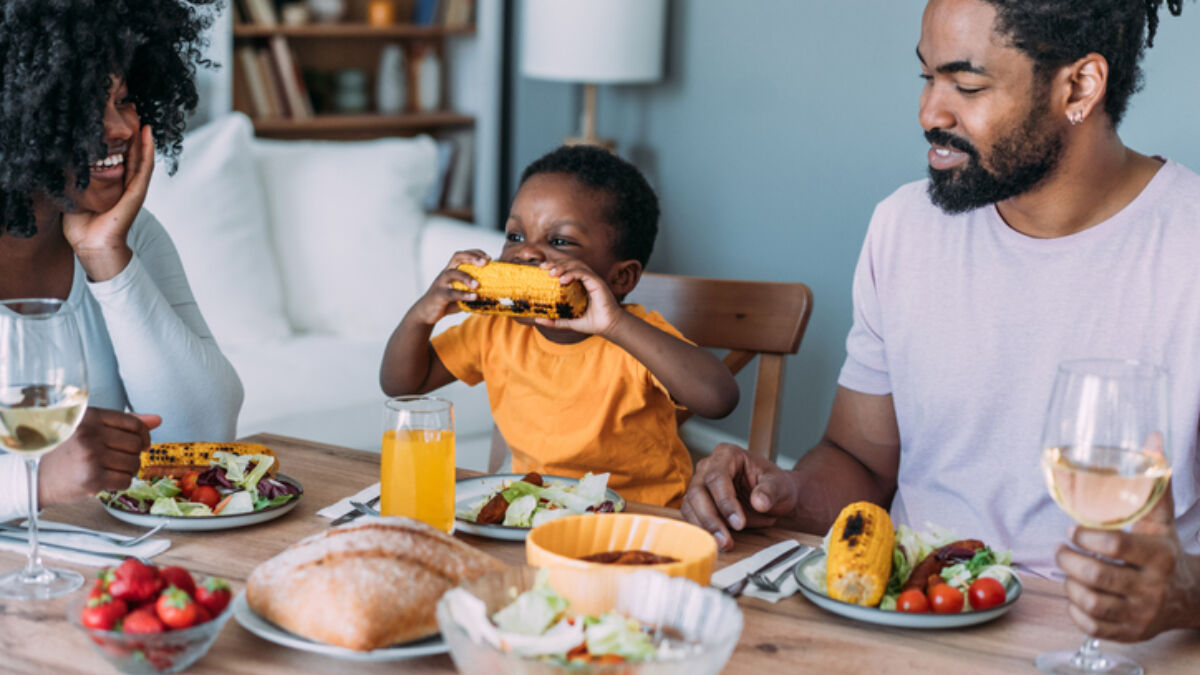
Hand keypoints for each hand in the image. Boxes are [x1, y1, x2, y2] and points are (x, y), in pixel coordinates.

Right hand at [37, 409, 161, 504]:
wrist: (35, 478)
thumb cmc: (64, 452)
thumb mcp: (89, 428)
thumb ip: (123, 423)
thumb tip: (157, 420)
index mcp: (89, 417)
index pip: (133, 423)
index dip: (144, 435)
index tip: (143, 443)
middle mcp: (90, 434)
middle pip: (136, 444)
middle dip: (133, 455)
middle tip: (117, 459)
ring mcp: (91, 456)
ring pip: (134, 464)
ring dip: (127, 470)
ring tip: (109, 469)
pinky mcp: (92, 478)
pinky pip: (126, 481)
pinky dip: (121, 483)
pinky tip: (105, 479)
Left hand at [62, 125, 154, 281]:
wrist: (92, 246)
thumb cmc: (82, 226)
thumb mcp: (75, 194)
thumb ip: (74, 178)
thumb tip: (60, 159)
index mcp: (113, 186)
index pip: (118, 158)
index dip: (118, 141)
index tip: (114, 122)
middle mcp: (126, 185)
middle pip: (132, 154)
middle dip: (132, 135)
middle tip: (132, 113)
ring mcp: (134, 188)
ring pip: (141, 157)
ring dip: (143, 138)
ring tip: (143, 118)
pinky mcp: (137, 192)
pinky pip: (144, 167)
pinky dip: (147, 150)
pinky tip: (146, 134)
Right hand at [410, 249, 490, 324]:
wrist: (427, 312)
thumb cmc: (447, 301)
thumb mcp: (462, 295)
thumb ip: (476, 294)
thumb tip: (496, 301)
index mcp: (453, 270)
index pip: (464, 255)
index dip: (476, 253)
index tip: (489, 258)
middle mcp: (446, 273)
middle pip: (457, 257)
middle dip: (472, 257)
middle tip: (485, 262)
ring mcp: (441, 283)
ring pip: (452, 273)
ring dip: (466, 277)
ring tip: (478, 285)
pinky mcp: (438, 295)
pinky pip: (450, 293)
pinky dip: (463, 295)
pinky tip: (474, 297)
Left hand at [533, 259, 623, 335]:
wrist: (608, 327)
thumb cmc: (592, 323)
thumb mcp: (569, 322)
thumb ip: (555, 320)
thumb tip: (537, 319)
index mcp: (581, 284)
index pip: (567, 269)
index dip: (554, 266)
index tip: (541, 269)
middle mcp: (587, 279)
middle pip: (570, 263)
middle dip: (556, 263)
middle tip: (543, 266)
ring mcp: (593, 280)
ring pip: (577, 265)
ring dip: (563, 266)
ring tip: (551, 272)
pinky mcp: (598, 283)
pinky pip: (584, 273)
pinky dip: (572, 273)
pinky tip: (563, 279)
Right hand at [680, 443, 798, 550]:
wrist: (774, 498)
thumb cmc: (776, 486)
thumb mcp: (781, 486)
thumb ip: (771, 491)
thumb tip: (759, 502)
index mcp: (727, 454)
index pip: (717, 477)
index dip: (725, 502)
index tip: (739, 523)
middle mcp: (708, 466)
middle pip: (698, 492)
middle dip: (711, 519)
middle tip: (726, 540)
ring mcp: (700, 484)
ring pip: (691, 506)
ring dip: (705, 528)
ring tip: (724, 545)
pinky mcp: (697, 503)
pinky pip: (692, 517)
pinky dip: (703, 531)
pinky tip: (717, 542)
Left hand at [1056, 481, 1199, 640]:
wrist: (1189, 598)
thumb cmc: (1164, 551)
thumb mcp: (1161, 520)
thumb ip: (1153, 482)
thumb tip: (1152, 437)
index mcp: (1159, 556)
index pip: (1115, 545)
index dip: (1086, 536)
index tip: (1072, 529)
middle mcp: (1151, 588)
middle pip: (1096, 574)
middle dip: (1068, 560)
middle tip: (1061, 549)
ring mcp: (1141, 614)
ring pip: (1090, 602)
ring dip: (1069, 584)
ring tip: (1067, 569)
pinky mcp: (1130, 634)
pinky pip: (1092, 627)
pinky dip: (1074, 611)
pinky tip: (1075, 594)